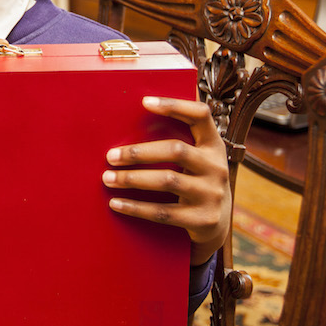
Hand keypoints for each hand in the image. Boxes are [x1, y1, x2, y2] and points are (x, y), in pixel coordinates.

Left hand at [102, 96, 230, 265]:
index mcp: (213, 145)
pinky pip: (163, 212)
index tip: (144, 102)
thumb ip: (176, 144)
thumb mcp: (196, 159)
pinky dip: (136, 207)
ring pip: (167, 181)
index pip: (200, 115)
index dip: (175, 105)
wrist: (217, 223)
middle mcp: (216, 167)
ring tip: (108, 178)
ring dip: (132, 179)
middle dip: (139, 152)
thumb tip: (128, 125)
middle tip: (110, 156)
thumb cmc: (194, 180)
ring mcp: (212, 194)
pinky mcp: (203, 219)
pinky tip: (116, 203)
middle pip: (176, 150)